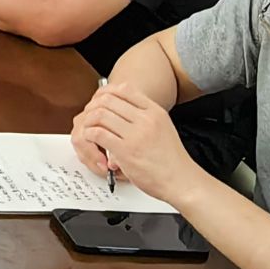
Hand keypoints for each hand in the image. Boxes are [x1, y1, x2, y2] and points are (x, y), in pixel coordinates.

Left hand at [72, 85, 199, 202]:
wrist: (180, 180)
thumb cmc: (171, 160)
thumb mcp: (163, 128)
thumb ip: (145, 117)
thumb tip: (121, 109)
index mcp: (155, 111)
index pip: (124, 89)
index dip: (106, 92)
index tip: (99, 100)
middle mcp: (145, 119)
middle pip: (108, 99)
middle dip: (93, 106)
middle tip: (89, 116)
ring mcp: (135, 134)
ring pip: (100, 115)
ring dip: (89, 121)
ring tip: (89, 129)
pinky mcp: (125, 150)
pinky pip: (98, 134)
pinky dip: (89, 135)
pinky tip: (91, 141)